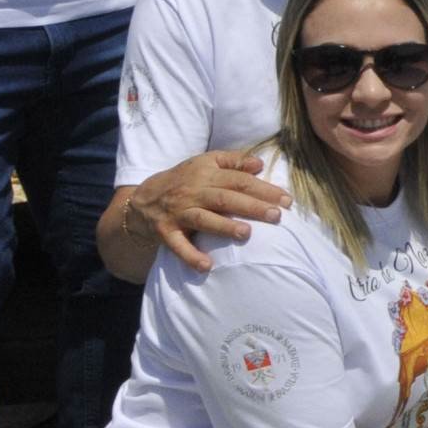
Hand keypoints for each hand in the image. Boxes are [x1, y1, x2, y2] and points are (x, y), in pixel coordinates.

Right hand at [130, 151, 290, 271]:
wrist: (141, 199)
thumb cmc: (184, 180)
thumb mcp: (205, 162)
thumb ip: (233, 161)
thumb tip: (259, 163)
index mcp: (205, 173)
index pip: (238, 180)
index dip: (263, 189)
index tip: (286, 199)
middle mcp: (192, 192)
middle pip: (225, 199)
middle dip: (252, 207)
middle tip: (277, 216)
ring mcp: (177, 213)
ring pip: (203, 219)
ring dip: (224, 227)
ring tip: (246, 234)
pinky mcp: (165, 232)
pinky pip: (177, 246)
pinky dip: (191, 256)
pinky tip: (207, 266)